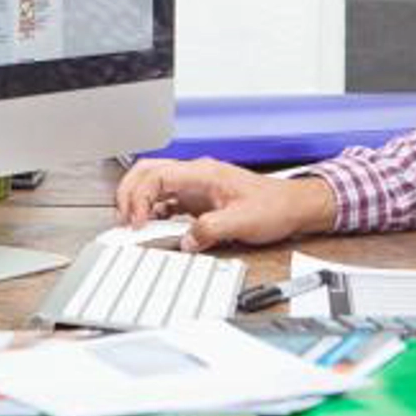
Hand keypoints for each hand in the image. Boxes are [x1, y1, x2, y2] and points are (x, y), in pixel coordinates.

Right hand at [113, 158, 336, 251]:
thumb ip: (209, 231)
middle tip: (123, 221)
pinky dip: (153, 213)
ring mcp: (195, 187)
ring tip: (133, 227)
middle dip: (128, 194)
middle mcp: (195, 176)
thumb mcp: (242, 221)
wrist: (293, 206)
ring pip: (153, 186)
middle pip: (146, 173)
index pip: (155, 176)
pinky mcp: (197, 200)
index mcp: (202, 173)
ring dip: (138, 204)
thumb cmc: (274, 206)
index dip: (138, 198)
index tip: (135, 222)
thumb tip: (185, 242)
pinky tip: (153, 229)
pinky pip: (166, 201)